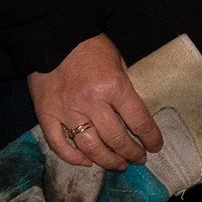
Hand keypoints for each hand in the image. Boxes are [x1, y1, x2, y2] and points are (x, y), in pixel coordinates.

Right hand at [25, 35, 161, 170]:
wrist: (54, 37)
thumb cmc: (91, 48)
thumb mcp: (119, 63)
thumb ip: (124, 90)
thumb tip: (133, 117)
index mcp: (114, 86)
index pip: (138, 120)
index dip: (150, 137)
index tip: (155, 147)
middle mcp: (91, 102)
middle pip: (115, 138)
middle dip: (131, 152)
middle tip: (138, 159)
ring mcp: (66, 111)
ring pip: (89, 147)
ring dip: (106, 160)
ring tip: (117, 164)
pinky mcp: (45, 115)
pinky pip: (59, 144)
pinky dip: (73, 158)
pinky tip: (86, 162)